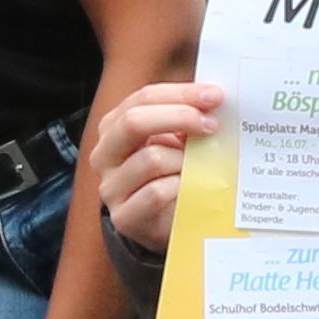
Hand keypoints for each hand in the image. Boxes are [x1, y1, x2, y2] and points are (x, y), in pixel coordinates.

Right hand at [89, 81, 223, 253]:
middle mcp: (104, 154)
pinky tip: (192, 187)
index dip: (180, 94)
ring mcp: (111, 187)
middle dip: (179, 117)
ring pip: (150, 159)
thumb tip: (212, 102)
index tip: (214, 96)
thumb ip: (183, 121)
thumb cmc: (170, 175)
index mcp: (113, 127)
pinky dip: (181, 186)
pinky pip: (157, 192)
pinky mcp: (124, 217)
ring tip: (202, 165)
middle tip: (212, 124)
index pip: (142, 98)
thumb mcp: (172, 142)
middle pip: (134, 123)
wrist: (163, 224)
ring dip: (184, 159)